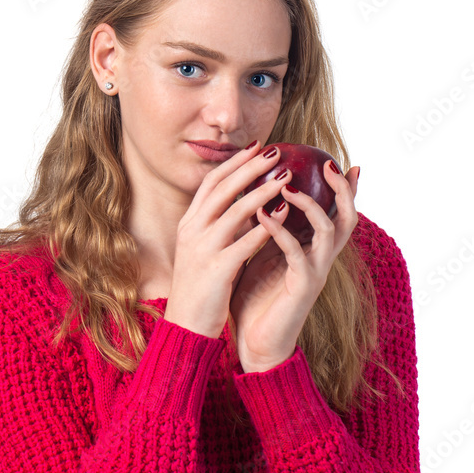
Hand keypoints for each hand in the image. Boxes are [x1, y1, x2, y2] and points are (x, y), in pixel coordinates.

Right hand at [164, 142, 297, 338]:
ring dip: (263, 190)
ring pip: (235, 210)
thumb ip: (223, 228)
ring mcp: (202, 249)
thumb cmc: (200, 289)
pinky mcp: (216, 269)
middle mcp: (192, 231)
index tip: (257, 147)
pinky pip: (244, 242)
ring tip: (288, 176)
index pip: (211, 183)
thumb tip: (250, 206)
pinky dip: (265, 225)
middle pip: (223, 188)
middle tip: (277, 151)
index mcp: (188, 224)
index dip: (234, 162)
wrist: (186, 326)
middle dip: (251, 166)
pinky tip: (284, 214)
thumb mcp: (206, 250)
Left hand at [229, 160, 359, 371]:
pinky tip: (262, 215)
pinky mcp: (301, 286)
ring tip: (286, 185)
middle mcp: (321, 259)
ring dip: (310, 204)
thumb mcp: (260, 256)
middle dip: (342, 189)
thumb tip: (254, 200)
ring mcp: (314, 272)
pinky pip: (296, 253)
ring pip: (329, 230)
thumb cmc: (255, 300)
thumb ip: (267, 231)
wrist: (253, 343)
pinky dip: (280, 231)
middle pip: (347, 217)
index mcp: (313, 250)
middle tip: (330, 165)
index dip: (344, 189)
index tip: (340, 161)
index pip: (336, 213)